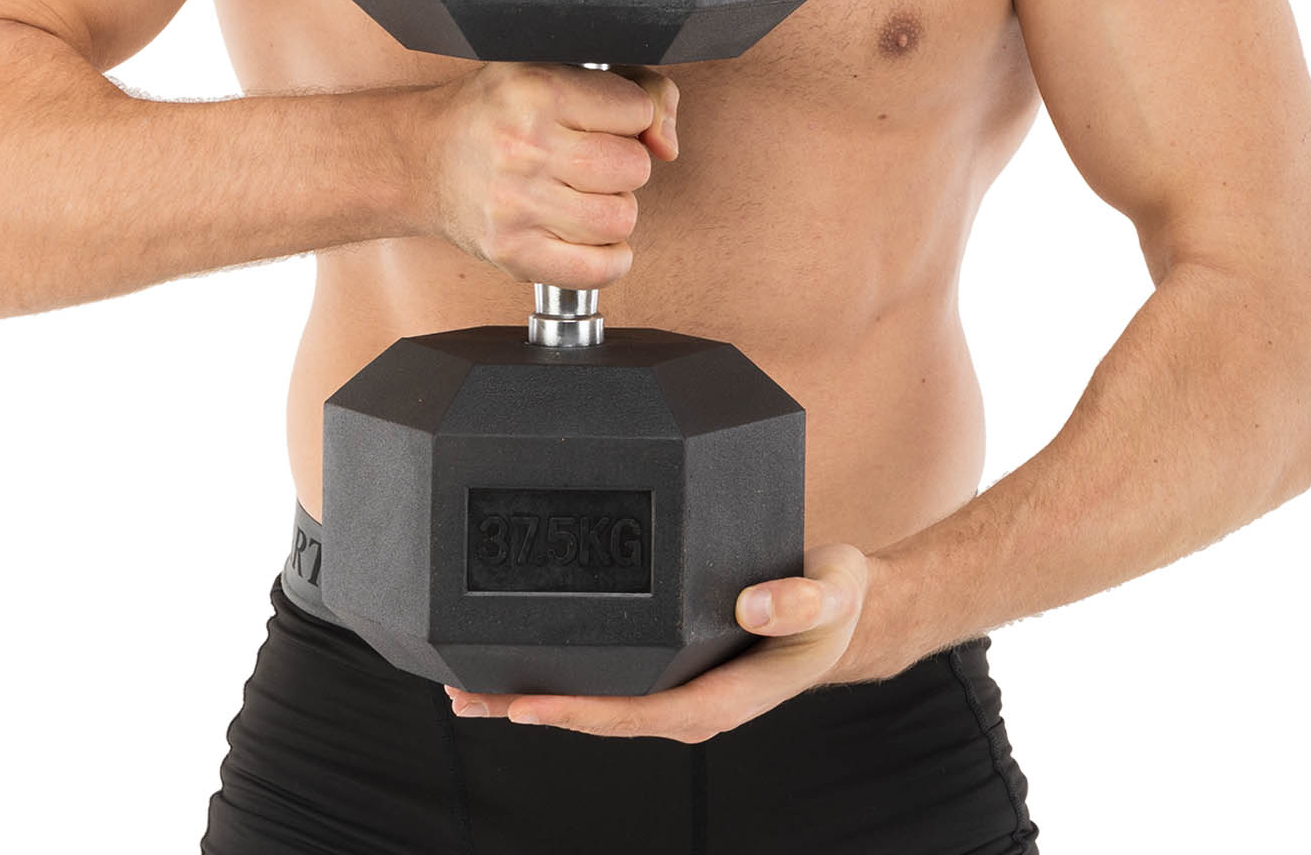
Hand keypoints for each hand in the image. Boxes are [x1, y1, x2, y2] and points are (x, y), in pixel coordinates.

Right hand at [415, 62, 678, 290]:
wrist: (419, 159)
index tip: (601, 120)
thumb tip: (667, 142)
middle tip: (590, 160)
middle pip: (634, 168)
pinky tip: (587, 236)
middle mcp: (526, 147)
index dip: (628, 116)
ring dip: (612, 209)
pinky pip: (598, 269)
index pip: (636, 110)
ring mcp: (517, 205)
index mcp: (537, 90)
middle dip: (623, 164)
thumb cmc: (490, 113)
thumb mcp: (552, 70)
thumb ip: (633, 86)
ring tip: (582, 194)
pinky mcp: (513, 254)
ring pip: (620, 218)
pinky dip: (608, 258)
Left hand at [443, 544, 885, 741]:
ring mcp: (677, 687)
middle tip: (465, 694)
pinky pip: (609, 677)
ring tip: (466, 686)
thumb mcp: (831, 594)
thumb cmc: (836, 603)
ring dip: (534, 696)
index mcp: (724, 697)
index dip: (584, 714)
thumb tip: (753, 603)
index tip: (528, 706)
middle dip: (533, 708)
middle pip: (602, 716)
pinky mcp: (669, 665)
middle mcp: (693, 700)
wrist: (846, 611)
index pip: (642, 715)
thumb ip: (799, 600)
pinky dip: (562, 672)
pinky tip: (522, 661)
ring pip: (597, 701)